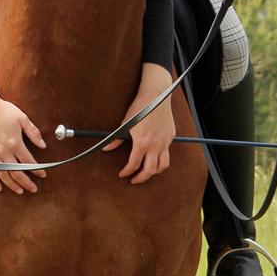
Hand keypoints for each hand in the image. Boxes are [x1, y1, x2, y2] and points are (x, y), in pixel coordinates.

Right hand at [0, 71, 46, 193]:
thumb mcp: (22, 118)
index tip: (43, 174)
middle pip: (17, 172)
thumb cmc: (3, 110)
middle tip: (34, 189)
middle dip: (27, 182)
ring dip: (12, 185)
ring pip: (3, 174)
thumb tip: (43, 145)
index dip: (37, 170)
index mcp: (15, 143)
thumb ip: (33, 133)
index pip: (29, 162)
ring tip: (20, 191)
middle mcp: (3, 151)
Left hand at [103, 62, 175, 183]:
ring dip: (155, 172)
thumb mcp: (125, 123)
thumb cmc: (140, 107)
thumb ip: (116, 139)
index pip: (134, 164)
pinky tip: (154, 156)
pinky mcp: (170, 137)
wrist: (156, 95)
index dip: (127, 172)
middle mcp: (155, 145)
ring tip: (147, 172)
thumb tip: (106, 148)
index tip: (123, 174)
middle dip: (141, 178)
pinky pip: (167, 153)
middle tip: (135, 180)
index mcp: (142, 143)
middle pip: (150, 170)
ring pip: (163, 165)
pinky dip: (161, 158)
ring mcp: (165, 142)